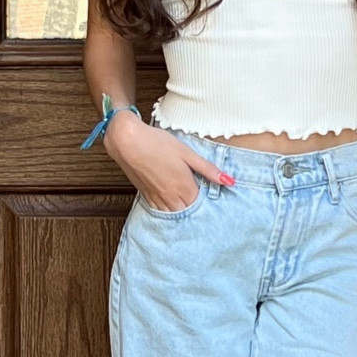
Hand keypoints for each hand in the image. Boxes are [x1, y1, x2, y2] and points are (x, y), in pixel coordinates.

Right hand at [105, 111, 233, 212]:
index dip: (210, 205)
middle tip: (205, 207)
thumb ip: (208, 169)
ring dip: (183, 213)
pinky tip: (173, 204)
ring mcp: (157, 199)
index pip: (202, 206)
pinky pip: (161, 211)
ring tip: (190, 207)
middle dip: (197, 211)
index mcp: (184, 188)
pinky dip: (169, 211)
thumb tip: (229, 181)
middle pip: (189, 213)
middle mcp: (171, 198)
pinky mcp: (146, 196)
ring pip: (174, 215)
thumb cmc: (157, 144)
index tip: (216, 202)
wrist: (127, 141)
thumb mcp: (187, 153)